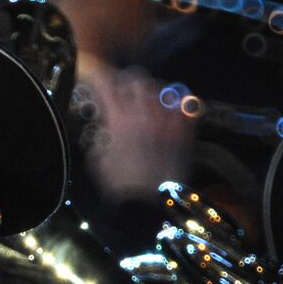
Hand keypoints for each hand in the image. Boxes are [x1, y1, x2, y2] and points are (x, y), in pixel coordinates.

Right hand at [81, 67, 193, 199]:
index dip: (99, 78)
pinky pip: (186, 105)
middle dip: (128, 82)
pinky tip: (173, 109)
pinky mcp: (184, 132)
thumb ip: (100, 134)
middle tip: (125, 90)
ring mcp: (167, 122)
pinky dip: (178, 103)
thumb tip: (103, 124)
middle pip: (137, 79)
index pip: (106, 85)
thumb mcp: (97, 159)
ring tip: (149, 99)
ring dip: (152, 91)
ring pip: (162, 88)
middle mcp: (143, 115)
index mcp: (118, 120)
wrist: (146, 205)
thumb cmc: (117, 186)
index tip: (96, 81)